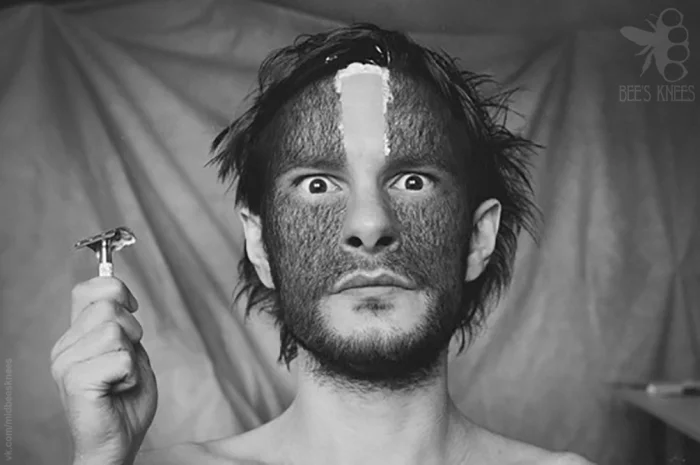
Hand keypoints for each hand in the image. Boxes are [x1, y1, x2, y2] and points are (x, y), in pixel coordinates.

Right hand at [50, 277, 157, 464]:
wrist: (119, 442)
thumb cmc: (127, 400)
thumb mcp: (130, 351)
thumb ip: (122, 325)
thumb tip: (122, 295)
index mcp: (76, 337)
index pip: (87, 290)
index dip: (115, 289)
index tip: (132, 306)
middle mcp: (65, 347)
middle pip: (108, 307)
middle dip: (133, 330)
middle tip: (128, 360)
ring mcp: (66, 364)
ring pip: (115, 331)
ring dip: (132, 355)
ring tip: (122, 377)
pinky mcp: (76, 381)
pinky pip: (121, 358)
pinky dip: (132, 374)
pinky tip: (120, 389)